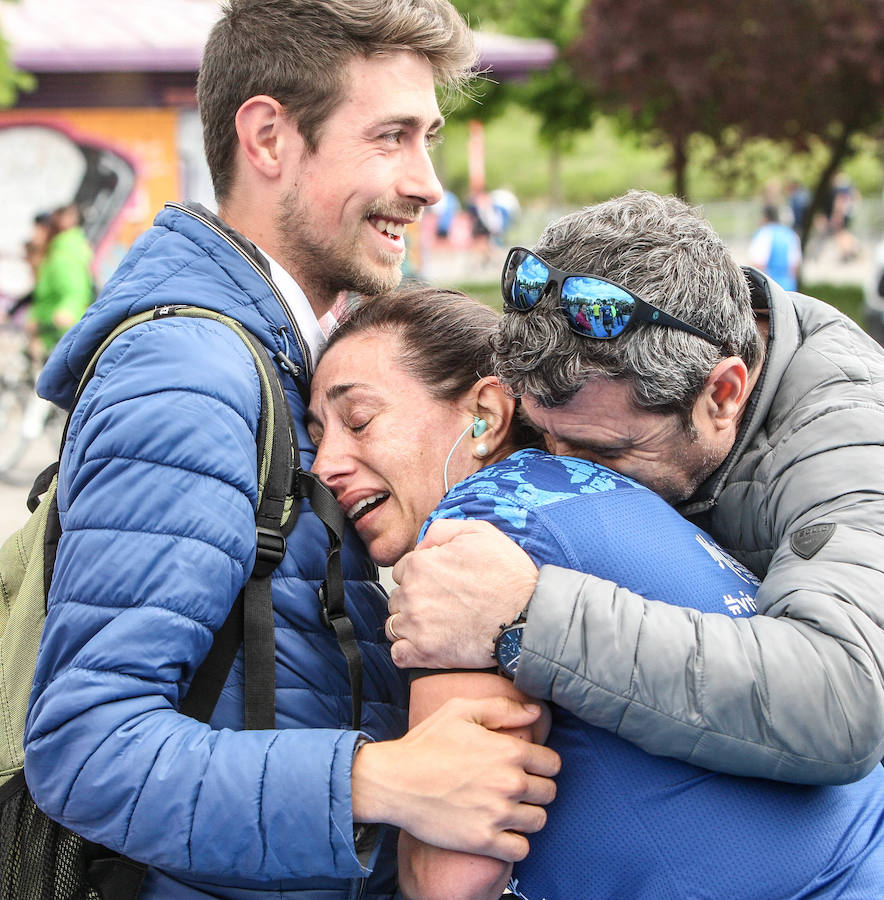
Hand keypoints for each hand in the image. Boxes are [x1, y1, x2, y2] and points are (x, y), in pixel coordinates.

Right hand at [352, 696, 559, 861]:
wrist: (395, 781)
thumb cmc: (426, 742)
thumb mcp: (461, 711)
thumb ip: (503, 708)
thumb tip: (536, 712)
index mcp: (509, 751)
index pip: (553, 764)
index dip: (543, 764)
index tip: (529, 767)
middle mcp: (509, 783)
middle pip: (549, 793)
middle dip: (537, 789)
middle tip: (516, 788)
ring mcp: (498, 814)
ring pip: (538, 821)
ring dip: (528, 815)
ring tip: (509, 809)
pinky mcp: (483, 840)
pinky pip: (521, 849)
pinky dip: (516, 842)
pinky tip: (502, 831)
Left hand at [388, 519, 537, 668]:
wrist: (528, 617)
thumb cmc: (509, 577)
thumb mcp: (480, 533)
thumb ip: (443, 530)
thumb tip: (423, 543)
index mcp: (420, 565)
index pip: (401, 570)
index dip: (420, 576)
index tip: (437, 584)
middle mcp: (413, 594)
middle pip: (397, 598)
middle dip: (414, 600)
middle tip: (441, 606)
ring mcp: (416, 626)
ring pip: (394, 626)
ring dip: (409, 626)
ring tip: (435, 626)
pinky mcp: (424, 653)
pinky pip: (398, 655)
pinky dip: (408, 652)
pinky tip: (426, 646)